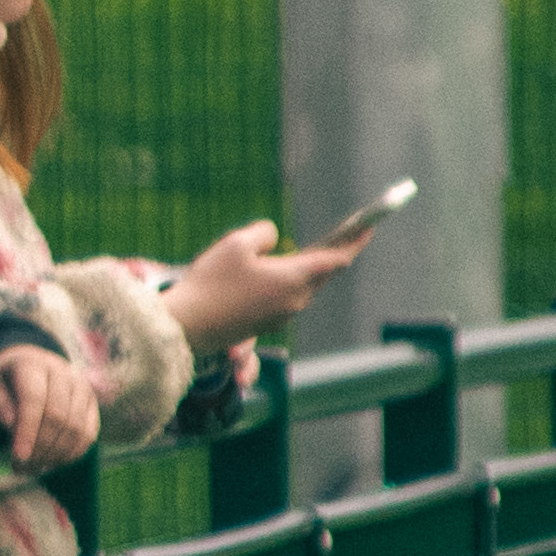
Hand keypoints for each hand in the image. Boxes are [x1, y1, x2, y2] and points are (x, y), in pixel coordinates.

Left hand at [0, 346, 98, 470]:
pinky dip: (72, 454)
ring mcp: (82, 386)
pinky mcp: (92, 403)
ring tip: (35, 468)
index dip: (27, 431)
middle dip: (40, 448)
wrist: (34, 364)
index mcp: (33, 365)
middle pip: (57, 416)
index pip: (34, 399)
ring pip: (76, 428)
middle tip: (21, 469)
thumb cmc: (9, 382)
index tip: (18, 457)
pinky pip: (89, 434)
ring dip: (55, 455)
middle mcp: (62, 372)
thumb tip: (13, 425)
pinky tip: (53, 462)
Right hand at [159, 220, 365, 353]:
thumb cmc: (211, 283)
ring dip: (306, 269)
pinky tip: (272, 272)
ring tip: (310, 249)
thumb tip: (273, 240)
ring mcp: (280, 317)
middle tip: (345, 233)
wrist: (186, 327)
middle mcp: (294, 302)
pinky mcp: (265, 325)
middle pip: (322, 274)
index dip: (355, 242)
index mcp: (293, 280)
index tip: (369, 228)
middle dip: (333, 253)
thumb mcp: (236, 243)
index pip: (335, 259)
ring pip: (302, 287)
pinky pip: (284, 298)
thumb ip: (264, 233)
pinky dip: (286, 282)